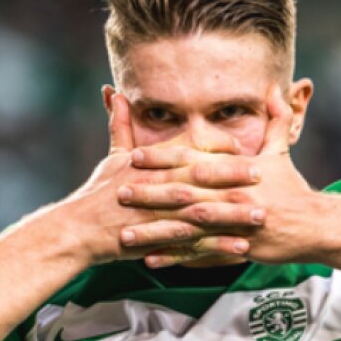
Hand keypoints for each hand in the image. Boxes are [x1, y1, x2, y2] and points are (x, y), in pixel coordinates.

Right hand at [58, 94, 267, 266]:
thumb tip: (115, 92)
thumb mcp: (112, 156)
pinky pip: (194, 245)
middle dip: (232, 177)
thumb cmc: (97, 193)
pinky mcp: (157, 241)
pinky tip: (240, 249)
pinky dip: (217, 248)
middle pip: (200, 179)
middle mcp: (156, 186)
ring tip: (260, 215)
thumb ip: (120, 124)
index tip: (244, 148)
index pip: (189, 151)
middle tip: (262, 175)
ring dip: (232, 215)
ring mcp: (157, 214)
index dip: (217, 150)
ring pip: (202, 213)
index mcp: (150, 164)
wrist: (78, 230)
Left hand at [124, 85, 320, 266]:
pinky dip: (175, 258)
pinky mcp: (235, 248)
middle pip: (183, 194)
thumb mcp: (281, 151)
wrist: (314, 225)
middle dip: (149, 194)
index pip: (192, 160)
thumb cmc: (293, 188)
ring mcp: (232, 224)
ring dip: (155, 231)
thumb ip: (274, 119)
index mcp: (236, 170)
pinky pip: (200, 254)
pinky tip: (152, 260)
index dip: (162, 158)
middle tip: (119, 194)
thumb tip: (273, 89)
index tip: (134, 156)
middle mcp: (231, 196)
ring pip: (187, 228)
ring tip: (126, 235)